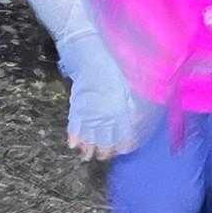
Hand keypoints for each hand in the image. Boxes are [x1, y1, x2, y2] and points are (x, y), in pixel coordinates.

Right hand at [60, 39, 155, 162]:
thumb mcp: (130, 87)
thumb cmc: (114, 70)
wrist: (92, 57)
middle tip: (103, 155)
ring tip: (87, 155)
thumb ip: (134, 105)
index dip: (123, 146)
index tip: (122, 149)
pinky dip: (74, 137)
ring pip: (89, 138)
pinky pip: (75, 126)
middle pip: (105, 142)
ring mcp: (90, 113)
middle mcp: (106, 117)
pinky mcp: (76, 107)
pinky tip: (73, 145)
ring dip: (88, 149)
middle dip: (104, 152)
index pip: (124, 138)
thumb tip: (138, 119)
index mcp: (122, 112)